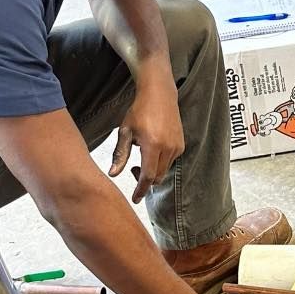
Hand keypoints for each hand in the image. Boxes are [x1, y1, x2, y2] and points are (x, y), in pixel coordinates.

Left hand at [109, 71, 184, 204]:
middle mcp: (167, 147)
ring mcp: (176, 146)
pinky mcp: (181, 145)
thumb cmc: (139, 111)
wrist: (159, 94)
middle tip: (132, 170)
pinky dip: (160, 163)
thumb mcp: (125, 131)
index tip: (135, 199)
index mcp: (152, 144)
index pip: (148, 176)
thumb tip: (113, 174)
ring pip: (164, 171)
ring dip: (153, 171)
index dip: (141, 189)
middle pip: (158, 177)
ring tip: (141, 158)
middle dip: (145, 181)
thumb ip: (120, 154)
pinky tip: (152, 150)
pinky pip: (170, 162)